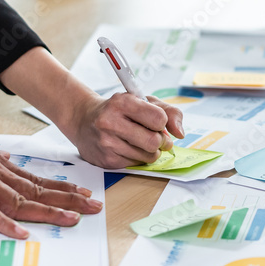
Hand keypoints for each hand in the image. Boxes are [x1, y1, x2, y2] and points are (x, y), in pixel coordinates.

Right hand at [0, 70, 102, 239]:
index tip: (83, 195)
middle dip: (67, 201)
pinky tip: (22, 232)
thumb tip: (8, 160)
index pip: (35, 178)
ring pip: (19, 199)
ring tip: (72, 220)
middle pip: (37, 189)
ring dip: (47, 212)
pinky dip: (4, 222)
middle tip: (94, 207)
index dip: (61, 189)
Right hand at [66, 92, 185, 168]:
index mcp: (122, 102)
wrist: (84, 120)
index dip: (162, 122)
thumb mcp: (143, 101)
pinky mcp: (106, 160)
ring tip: (140, 141)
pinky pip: (136, 164)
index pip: (159, 118)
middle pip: (154, 141)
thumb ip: (169, 112)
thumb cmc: (119, 109)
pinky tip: (127, 147)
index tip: (156, 121)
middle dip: (159, 141)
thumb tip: (180, 133)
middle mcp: (111, 121)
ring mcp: (106, 142)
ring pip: (147, 156)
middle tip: (153, 136)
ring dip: (150, 151)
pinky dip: (137, 158)